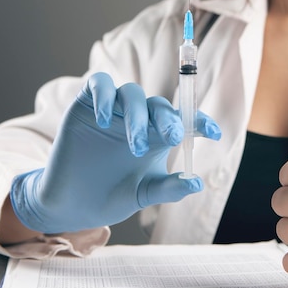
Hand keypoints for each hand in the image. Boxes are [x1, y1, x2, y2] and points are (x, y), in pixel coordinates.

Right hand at [10, 72, 220, 233]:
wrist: (72, 203)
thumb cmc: (112, 195)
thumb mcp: (143, 193)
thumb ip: (168, 188)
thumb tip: (197, 183)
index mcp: (158, 135)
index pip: (184, 120)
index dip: (200, 122)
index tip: (215, 133)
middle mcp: (140, 118)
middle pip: (159, 105)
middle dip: (169, 119)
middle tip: (174, 137)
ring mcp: (115, 109)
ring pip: (132, 94)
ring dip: (138, 116)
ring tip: (136, 145)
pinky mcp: (87, 103)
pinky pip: (100, 84)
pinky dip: (105, 96)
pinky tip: (104, 120)